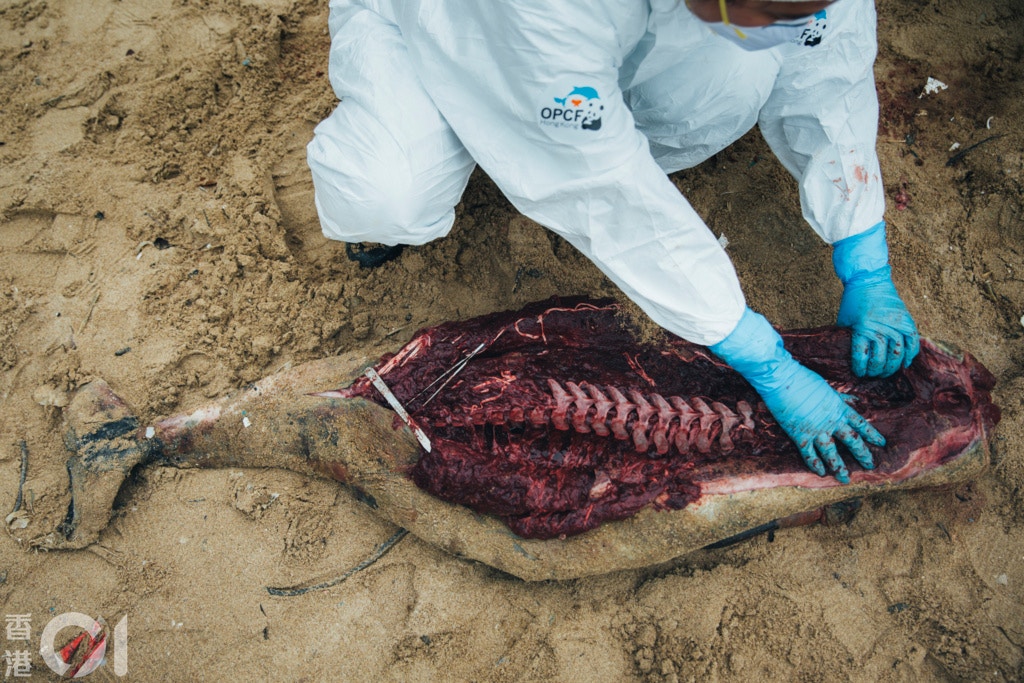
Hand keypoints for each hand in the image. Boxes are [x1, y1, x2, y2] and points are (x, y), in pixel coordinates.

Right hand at [710, 308, 884, 481]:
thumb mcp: (827, 388)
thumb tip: (855, 401)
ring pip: (832, 453)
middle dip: (862, 454)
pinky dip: (815, 464)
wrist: (782, 380)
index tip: (881, 443)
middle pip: (851, 441)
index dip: (872, 434)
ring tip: (845, 478)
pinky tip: (820, 473)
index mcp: (839, 408)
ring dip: (839, 467)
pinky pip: (809, 454)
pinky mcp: (799, 435)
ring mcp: (816, 430)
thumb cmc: (803, 379)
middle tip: (870, 465)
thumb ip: (841, 398)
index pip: (861, 424)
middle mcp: (831, 421)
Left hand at [833, 222, 919, 376]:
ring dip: (893, 366)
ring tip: (888, 372)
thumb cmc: (853, 301)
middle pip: (881, 358)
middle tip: (874, 375)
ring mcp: (894, 323)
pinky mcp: (906, 319)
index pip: (861, 357)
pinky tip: (906, 362)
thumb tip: (848, 358)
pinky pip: (912, 341)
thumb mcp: (844, 320)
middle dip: (877, 371)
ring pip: (897, 352)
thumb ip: (848, 338)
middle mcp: (879, 327)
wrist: (868, 280)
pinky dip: (911, 353)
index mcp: (861, 328)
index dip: (861, 369)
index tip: (860, 374)